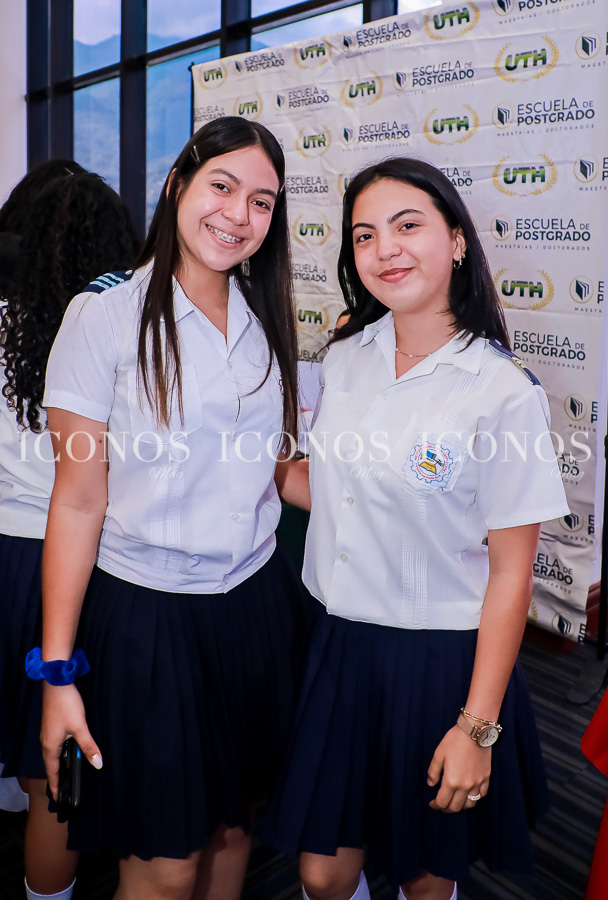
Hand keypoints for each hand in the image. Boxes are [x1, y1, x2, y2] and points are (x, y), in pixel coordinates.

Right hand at [41, 682, 102, 798]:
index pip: (53, 771)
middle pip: (50, 765)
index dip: (56, 785)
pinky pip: (53, 746)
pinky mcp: (51, 726)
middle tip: (62, 790)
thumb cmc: (66, 705)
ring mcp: (47, 733)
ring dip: (58, 765)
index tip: (58, 798)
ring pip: (52, 755)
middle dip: (56, 777)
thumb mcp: (80, 727)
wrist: (56, 683)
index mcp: (51, 746)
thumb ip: (89, 746)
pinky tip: (68, 751)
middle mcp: (46, 742)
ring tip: (65, 774)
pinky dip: (59, 754)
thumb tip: (98, 764)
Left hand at [427, 724, 490, 812]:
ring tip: (455, 801)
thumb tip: (431, 784)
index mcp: (452, 781)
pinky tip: (469, 793)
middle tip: (441, 804)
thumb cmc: (454, 741)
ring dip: (461, 806)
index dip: (436, 805)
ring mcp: (478, 783)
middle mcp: (466, 786)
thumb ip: (433, 771)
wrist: (475, 731)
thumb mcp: (439, 754)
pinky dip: (474, 798)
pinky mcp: (486, 778)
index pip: (443, 802)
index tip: (432, 804)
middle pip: (456, 807)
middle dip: (447, 808)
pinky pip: (481, 795)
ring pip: (470, 804)